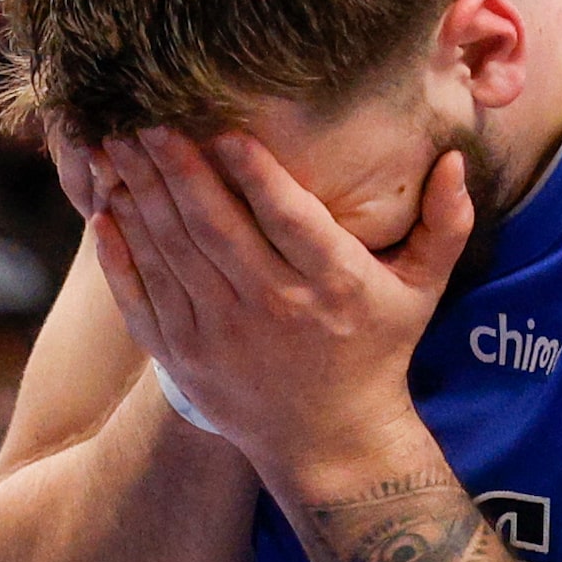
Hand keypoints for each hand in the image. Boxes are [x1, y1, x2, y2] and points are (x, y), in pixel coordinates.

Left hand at [92, 127, 472, 489]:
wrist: (330, 443)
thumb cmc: (376, 352)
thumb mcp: (422, 292)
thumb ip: (446, 225)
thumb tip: (457, 160)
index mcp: (331, 284)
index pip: (286, 217)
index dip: (253, 172)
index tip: (222, 128)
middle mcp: (273, 307)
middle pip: (214, 227)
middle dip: (176, 169)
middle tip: (146, 118)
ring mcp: (221, 335)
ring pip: (171, 254)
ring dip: (138, 197)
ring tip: (116, 146)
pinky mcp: (184, 358)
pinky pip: (143, 299)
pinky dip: (120, 256)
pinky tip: (104, 213)